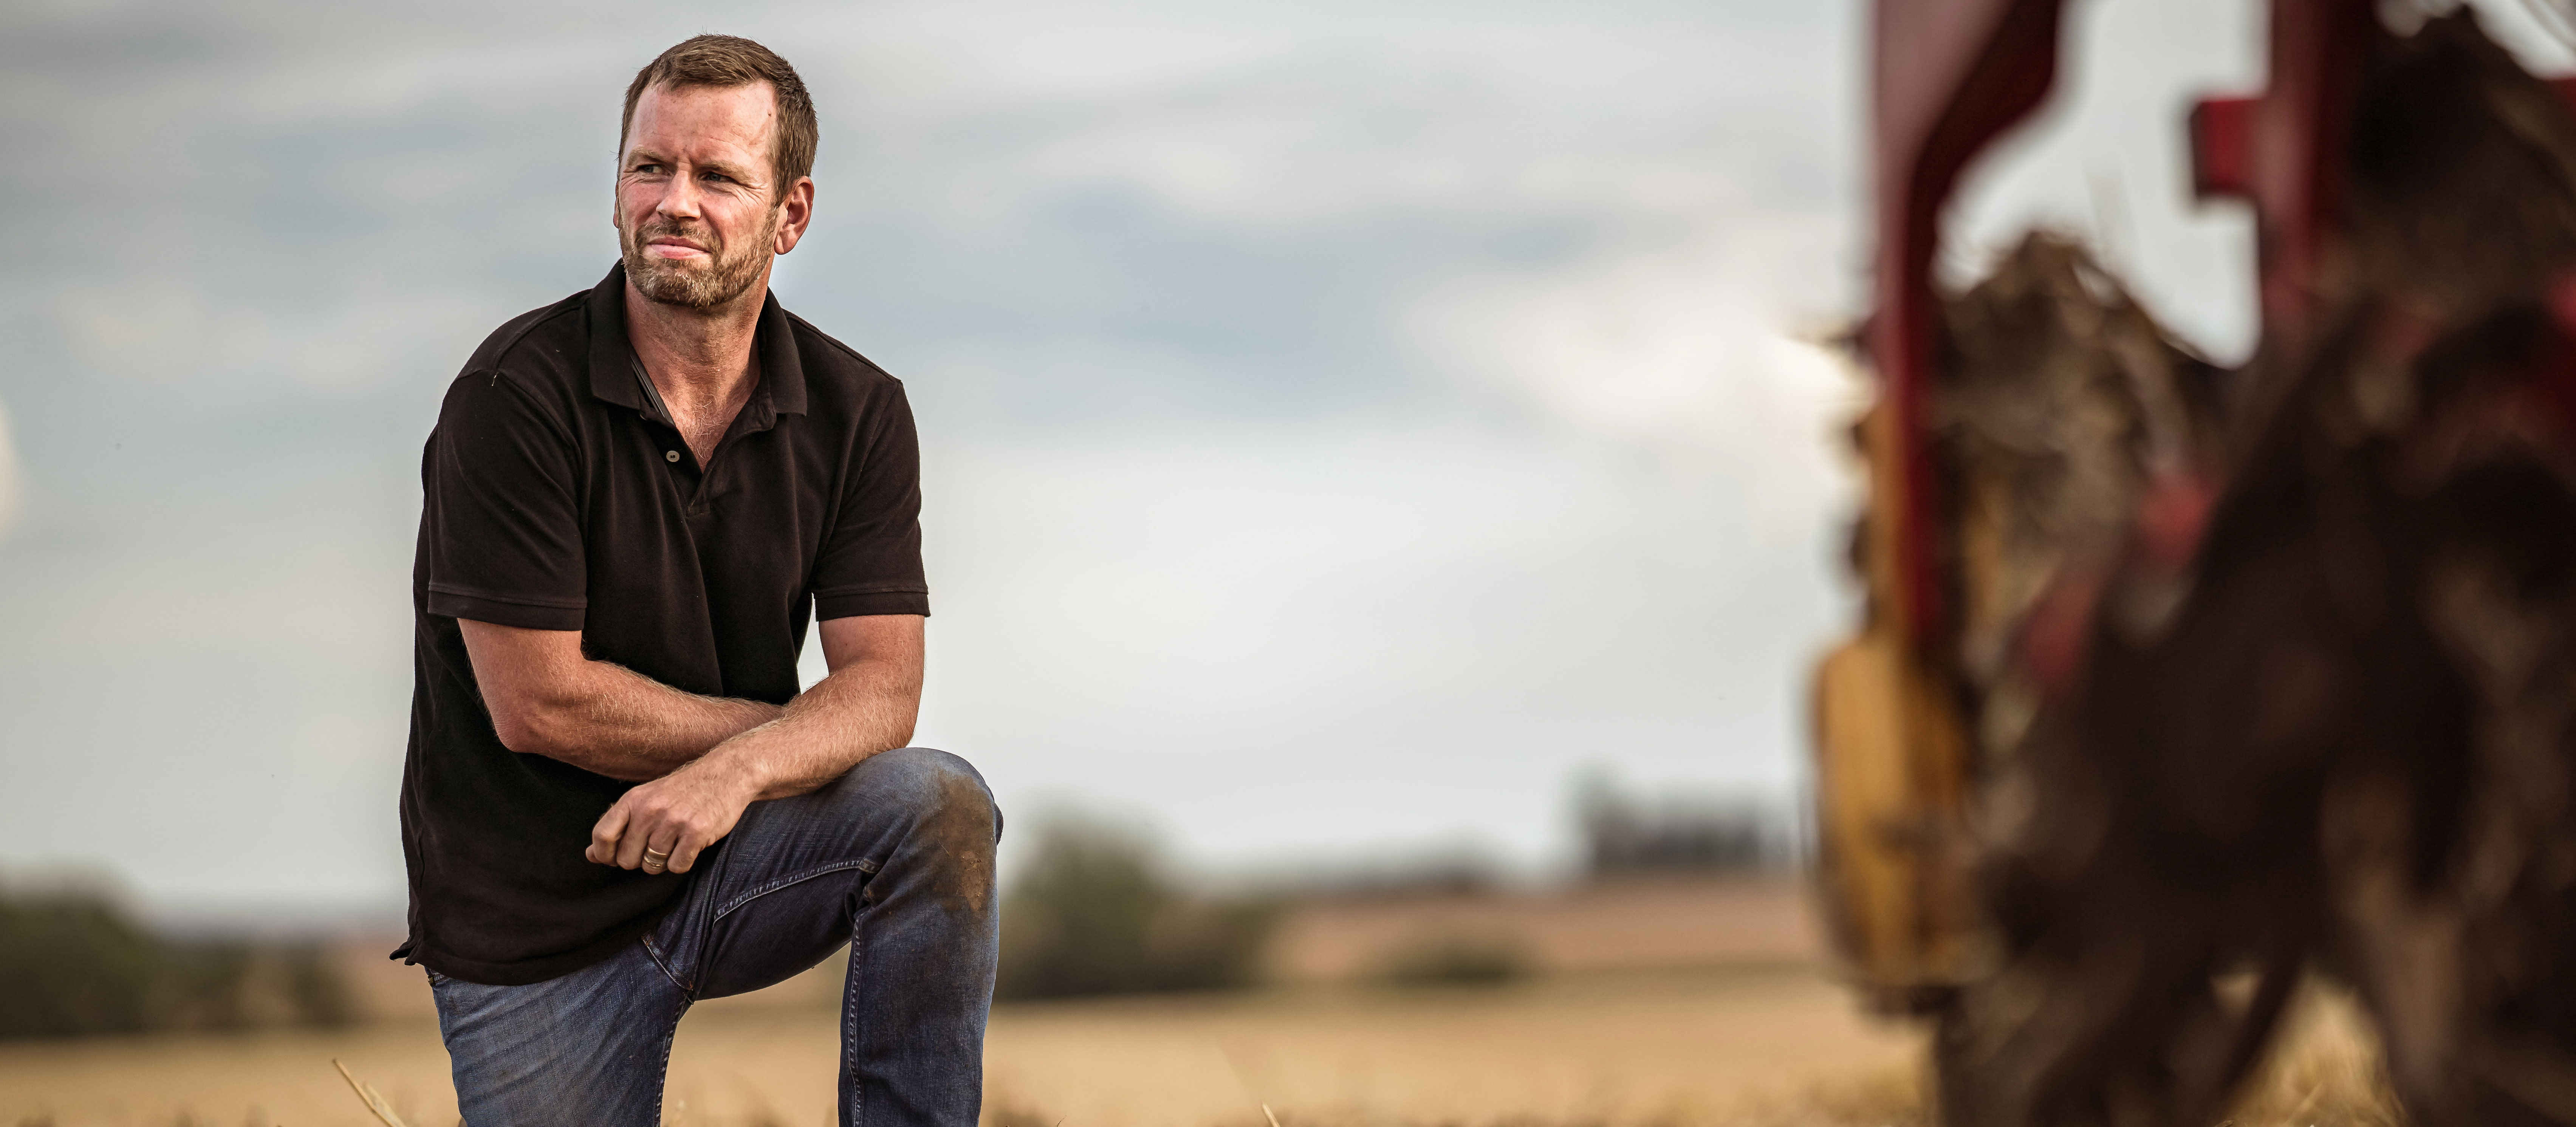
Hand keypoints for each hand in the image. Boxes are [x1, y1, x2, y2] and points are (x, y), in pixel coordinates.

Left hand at [587, 757, 760, 874]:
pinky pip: (677, 866)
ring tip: (676, 841)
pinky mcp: (696, 831)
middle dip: (640, 860)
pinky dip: (683, 861)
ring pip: (652, 866)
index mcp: (633, 799)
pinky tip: (691, 844)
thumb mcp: (646, 799)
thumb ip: (619, 825)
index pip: (602, 836)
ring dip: (663, 861)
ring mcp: (673, 821)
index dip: (604, 855)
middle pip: (627, 859)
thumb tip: (591, 856)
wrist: (727, 773)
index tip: (615, 858)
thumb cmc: (683, 790)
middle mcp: (650, 809)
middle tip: (657, 845)